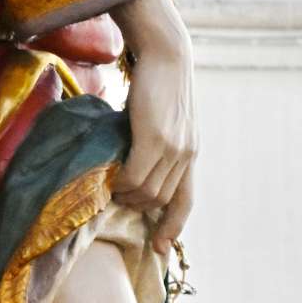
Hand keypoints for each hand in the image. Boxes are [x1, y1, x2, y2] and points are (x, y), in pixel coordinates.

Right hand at [113, 0, 196, 254]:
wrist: (167, 54)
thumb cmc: (160, 83)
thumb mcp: (164, 120)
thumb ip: (157, 143)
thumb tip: (134, 163)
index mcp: (191, 153)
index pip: (186, 201)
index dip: (173, 227)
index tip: (159, 247)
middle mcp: (185, 155)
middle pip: (159, 200)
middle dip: (137, 206)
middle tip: (116, 196)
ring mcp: (172, 149)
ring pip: (146, 192)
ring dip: (126, 195)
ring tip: (110, 185)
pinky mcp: (154, 139)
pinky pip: (135, 177)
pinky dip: (121, 184)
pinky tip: (110, 178)